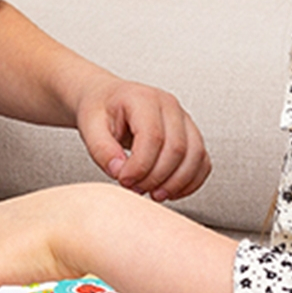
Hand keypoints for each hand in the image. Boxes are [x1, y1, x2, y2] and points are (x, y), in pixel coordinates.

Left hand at [74, 77, 209, 201]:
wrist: (106, 99)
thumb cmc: (100, 109)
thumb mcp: (89, 126)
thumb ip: (101, 150)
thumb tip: (119, 171)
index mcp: (142, 98)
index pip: (152, 136)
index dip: (140, 166)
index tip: (124, 180)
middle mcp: (168, 106)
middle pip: (177, 149)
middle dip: (157, 177)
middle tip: (136, 188)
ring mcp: (183, 119)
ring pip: (195, 156)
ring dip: (176, 183)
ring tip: (153, 194)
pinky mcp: (191, 135)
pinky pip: (202, 162)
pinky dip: (190, 182)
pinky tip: (170, 191)